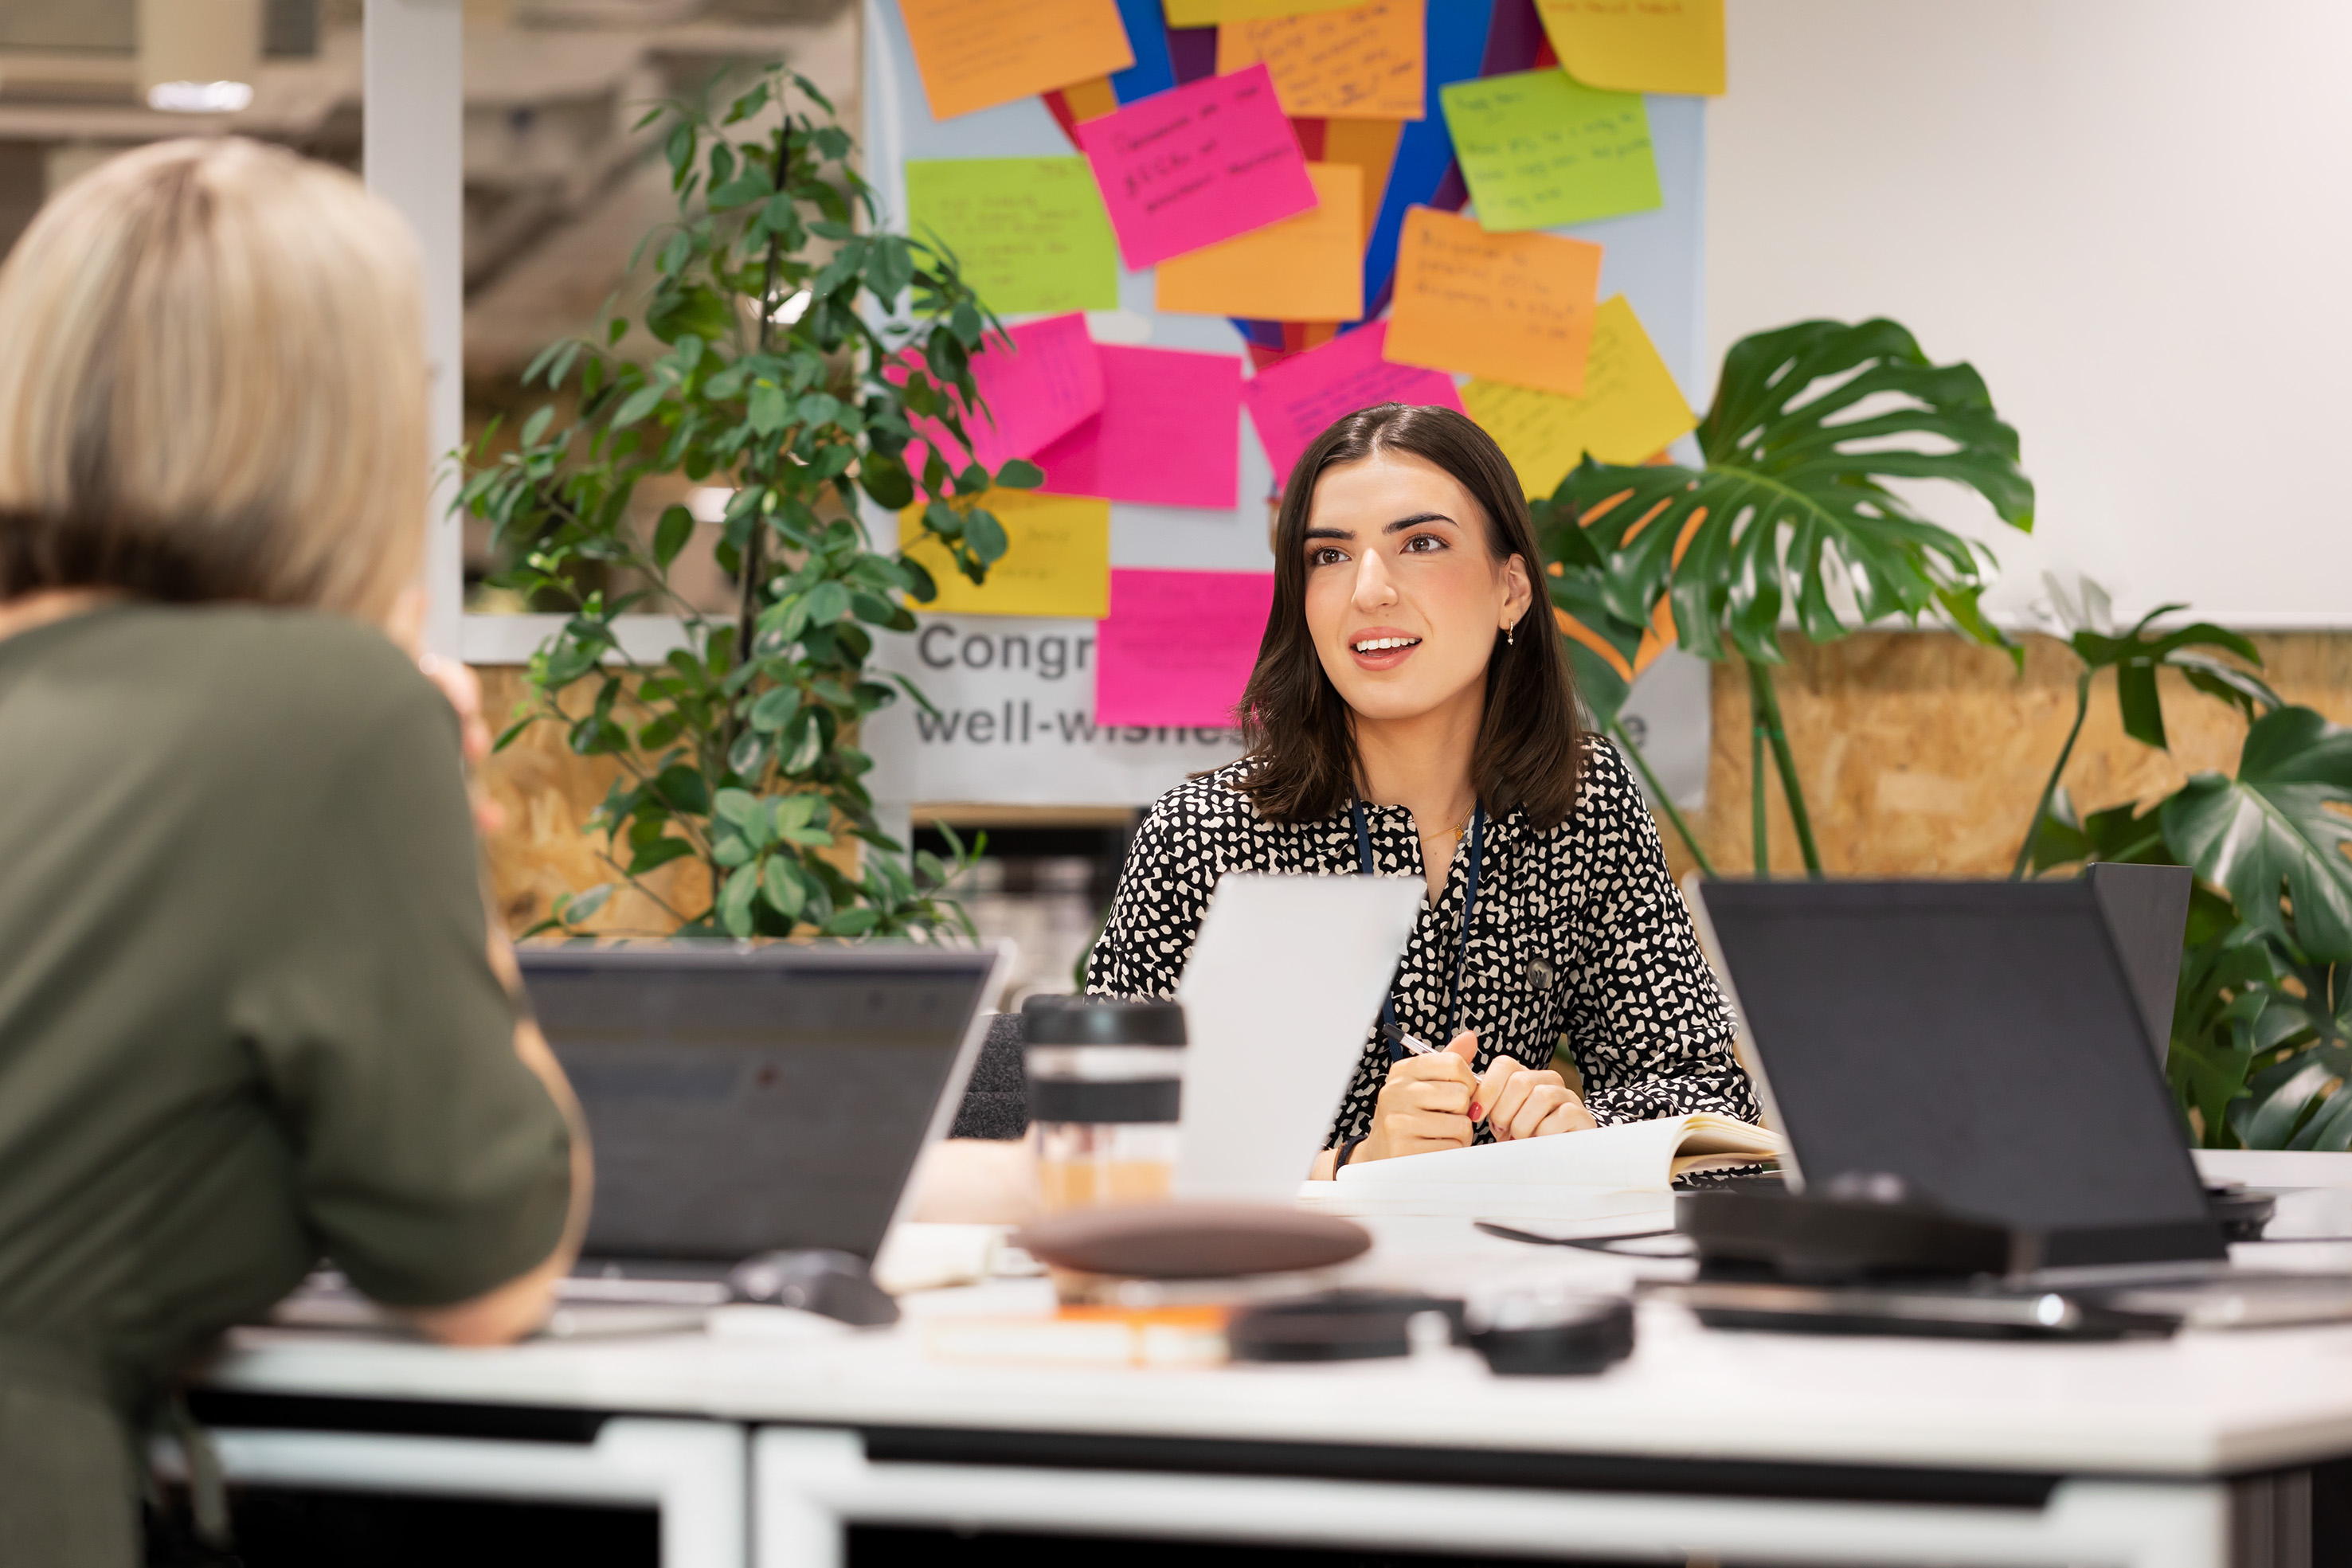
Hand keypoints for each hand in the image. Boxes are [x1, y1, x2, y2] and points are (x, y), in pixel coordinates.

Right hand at [1356, 1030, 1482, 1162]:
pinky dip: (1452, 1151)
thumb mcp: (1422, 1084)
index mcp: (1403, 1071)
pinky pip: (1452, 1148)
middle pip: (1460, 1094)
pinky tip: (1435, 1147)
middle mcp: (1396, 1092)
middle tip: (1447, 1116)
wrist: (1380, 1154)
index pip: (1453, 1063)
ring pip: (1461, 1124)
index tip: (1459, 1091)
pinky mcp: (1405, 1150)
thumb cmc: (1408, 1116)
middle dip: (1462, 1110)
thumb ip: (1448, 1062)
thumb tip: (1470, 1038)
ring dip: (1459, 1134)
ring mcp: (1398, 1122)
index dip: (1468, 1081)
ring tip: (1441, 1133)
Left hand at [1474, 1053, 1597, 1140]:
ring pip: (1541, 1096)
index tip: (1476, 1115)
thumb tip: (1469, 1103)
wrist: (1557, 1159)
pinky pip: (1561, 1115)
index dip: (1487, 1090)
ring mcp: (1567, 1095)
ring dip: (1523, 1124)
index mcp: (1525, 1076)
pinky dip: (1544, 1133)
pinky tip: (1538, 1142)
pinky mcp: (1581, 1115)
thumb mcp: (1500, 1120)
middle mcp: (1547, 1080)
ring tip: (1520, 1139)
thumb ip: (1485, 1105)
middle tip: (1502, 1130)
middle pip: (1520, 1081)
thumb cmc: (1523, 1138)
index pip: (1504, 1065)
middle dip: (1503, 1111)